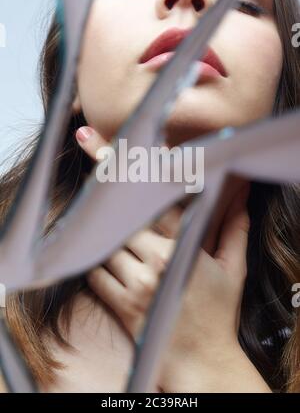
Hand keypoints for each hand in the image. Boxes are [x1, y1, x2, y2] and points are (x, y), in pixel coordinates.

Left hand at [76, 126, 270, 391]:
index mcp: (185, 247)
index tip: (108, 146)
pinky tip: (104, 256)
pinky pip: (97, 273)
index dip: (134, 170)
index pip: (157, 199)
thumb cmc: (217, 312)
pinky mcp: (122, 305)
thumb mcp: (232, 270)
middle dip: (105, 191)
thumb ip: (235, 231)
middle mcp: (158, 262)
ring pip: (106, 242)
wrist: (201, 360)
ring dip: (102, 230)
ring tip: (99, 217)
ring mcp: (138, 284)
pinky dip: (95, 261)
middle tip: (90, 165)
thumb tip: (243, 201)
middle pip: (123, 214)